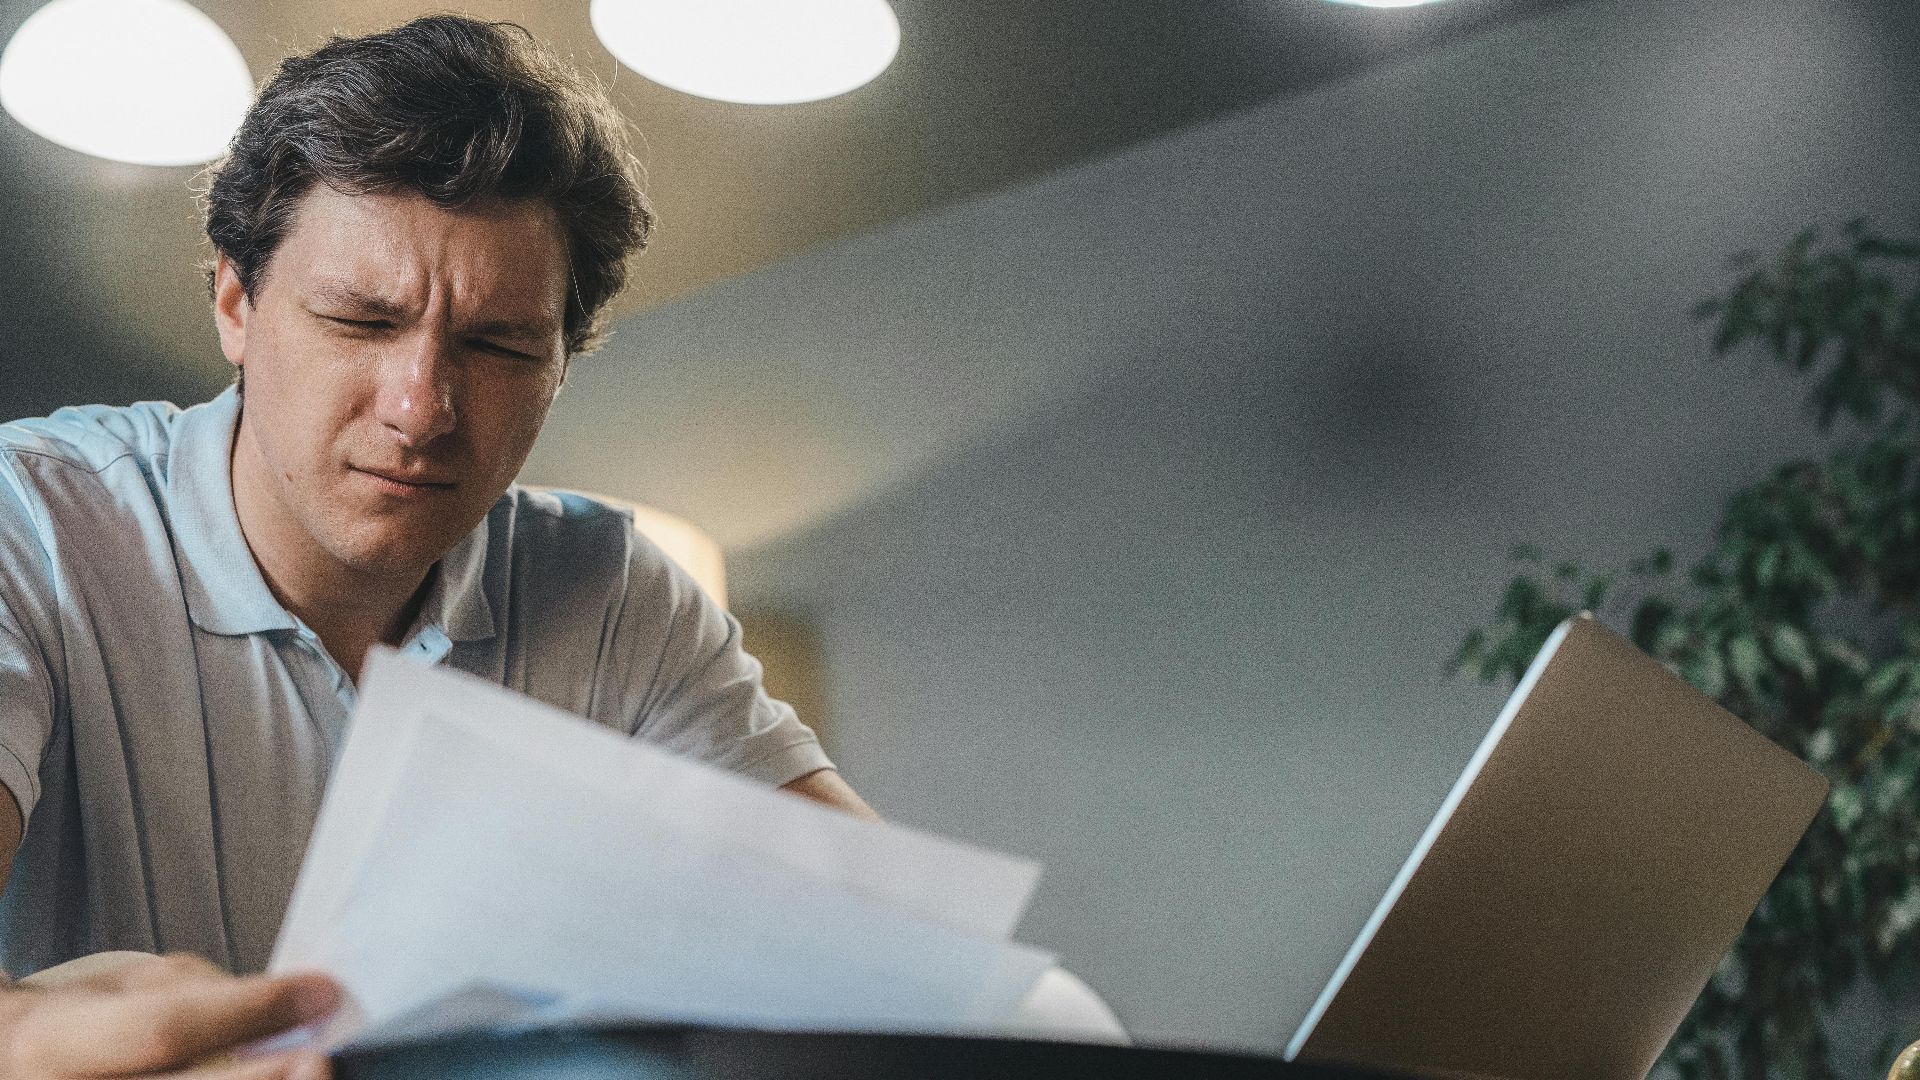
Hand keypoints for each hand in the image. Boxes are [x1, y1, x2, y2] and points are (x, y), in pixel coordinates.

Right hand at [0, 952, 339, 1078]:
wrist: (11, 1067)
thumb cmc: (80, 1025)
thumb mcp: (122, 986)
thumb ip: (196, 989)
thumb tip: (277, 1003)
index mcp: (55, 1039)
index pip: (165, 1028)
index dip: (248, 1009)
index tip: (317, 991)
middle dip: (259, 1077)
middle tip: (317, 1058)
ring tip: (306, 1077)